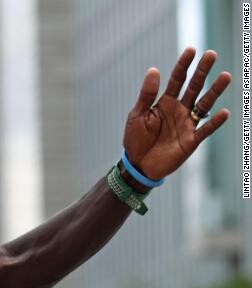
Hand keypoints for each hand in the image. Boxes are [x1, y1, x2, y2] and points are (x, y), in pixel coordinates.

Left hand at [124, 47, 230, 179]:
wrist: (138, 165)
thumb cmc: (136, 139)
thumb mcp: (137, 115)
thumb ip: (147, 94)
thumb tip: (153, 69)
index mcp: (165, 102)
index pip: (177, 80)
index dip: (184, 65)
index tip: (192, 50)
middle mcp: (179, 110)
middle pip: (194, 87)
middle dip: (202, 71)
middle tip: (212, 54)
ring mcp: (187, 124)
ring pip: (204, 104)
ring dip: (215, 91)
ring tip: (226, 76)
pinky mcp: (191, 140)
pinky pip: (206, 130)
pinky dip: (214, 122)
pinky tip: (223, 112)